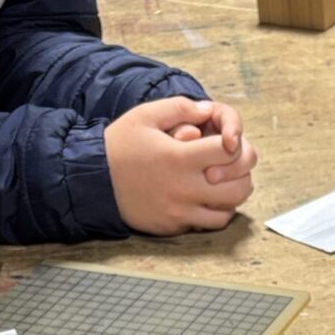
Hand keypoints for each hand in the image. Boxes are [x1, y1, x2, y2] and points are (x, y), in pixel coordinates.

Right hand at [105, 98, 255, 234]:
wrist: (92, 181)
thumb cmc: (120, 145)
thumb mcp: (145, 115)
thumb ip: (180, 107)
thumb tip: (208, 110)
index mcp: (179, 158)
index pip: (229, 152)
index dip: (236, 145)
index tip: (227, 142)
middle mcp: (184, 188)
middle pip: (239, 187)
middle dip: (242, 172)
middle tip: (232, 164)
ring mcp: (180, 212)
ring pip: (229, 210)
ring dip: (232, 195)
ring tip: (222, 182)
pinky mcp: (175, 227)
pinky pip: (209, 224)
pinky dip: (215, 212)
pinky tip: (207, 199)